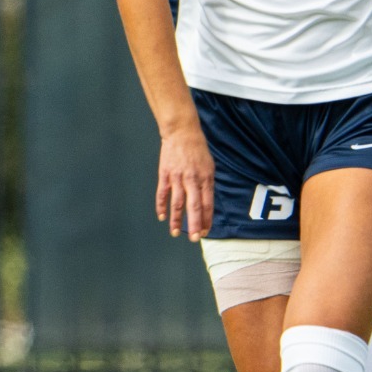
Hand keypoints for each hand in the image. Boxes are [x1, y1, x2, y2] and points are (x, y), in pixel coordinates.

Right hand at [156, 123, 213, 240]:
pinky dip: (161, 206)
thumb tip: (206, 203)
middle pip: (194, 206)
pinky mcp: (165, 174)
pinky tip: (162, 216)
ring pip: (177, 203)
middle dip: (194, 224)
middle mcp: (192, 180)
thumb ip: (207, 184)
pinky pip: (162, 193)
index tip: (205, 231)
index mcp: (206, 178)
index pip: (207, 204)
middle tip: (194, 239)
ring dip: (176, 219)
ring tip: (175, 232)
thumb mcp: (209, 166)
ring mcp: (178, 177)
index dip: (206, 219)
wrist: (182, 132)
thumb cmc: (197, 149)